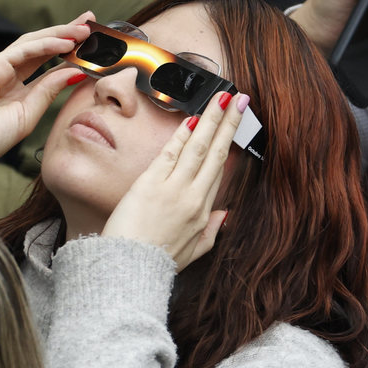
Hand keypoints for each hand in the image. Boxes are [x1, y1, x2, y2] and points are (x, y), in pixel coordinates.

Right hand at [0, 16, 94, 173]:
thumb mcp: (29, 115)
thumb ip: (49, 91)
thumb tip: (77, 72)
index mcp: (17, 89)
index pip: (48, 63)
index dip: (70, 51)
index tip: (94, 44)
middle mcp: (8, 74)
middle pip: (42, 46)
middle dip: (67, 33)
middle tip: (91, 21)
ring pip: (33, 43)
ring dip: (59, 34)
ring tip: (84, 29)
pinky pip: (21, 51)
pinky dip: (45, 45)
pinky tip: (65, 43)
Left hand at [102, 91, 245, 270]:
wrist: (128, 269)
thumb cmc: (155, 263)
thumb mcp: (193, 252)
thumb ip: (212, 232)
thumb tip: (226, 215)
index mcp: (203, 212)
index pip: (218, 169)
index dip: (228, 143)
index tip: (234, 124)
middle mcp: (193, 197)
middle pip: (215, 152)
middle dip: (228, 123)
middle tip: (239, 100)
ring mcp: (174, 189)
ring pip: (199, 147)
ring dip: (212, 119)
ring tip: (222, 98)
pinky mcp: (151, 184)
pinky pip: (172, 153)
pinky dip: (183, 134)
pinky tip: (193, 118)